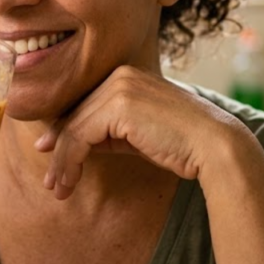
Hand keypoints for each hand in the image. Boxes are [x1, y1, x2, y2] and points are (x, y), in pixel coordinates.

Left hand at [34, 66, 243, 199]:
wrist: (213, 145)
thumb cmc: (181, 144)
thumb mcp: (137, 134)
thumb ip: (109, 132)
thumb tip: (74, 143)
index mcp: (125, 76)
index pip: (85, 106)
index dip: (64, 133)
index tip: (50, 156)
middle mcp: (119, 75)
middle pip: (76, 116)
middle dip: (59, 151)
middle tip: (51, 182)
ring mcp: (118, 88)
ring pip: (74, 128)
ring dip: (62, 162)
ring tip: (58, 188)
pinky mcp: (118, 106)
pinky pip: (80, 136)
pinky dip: (69, 162)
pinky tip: (69, 181)